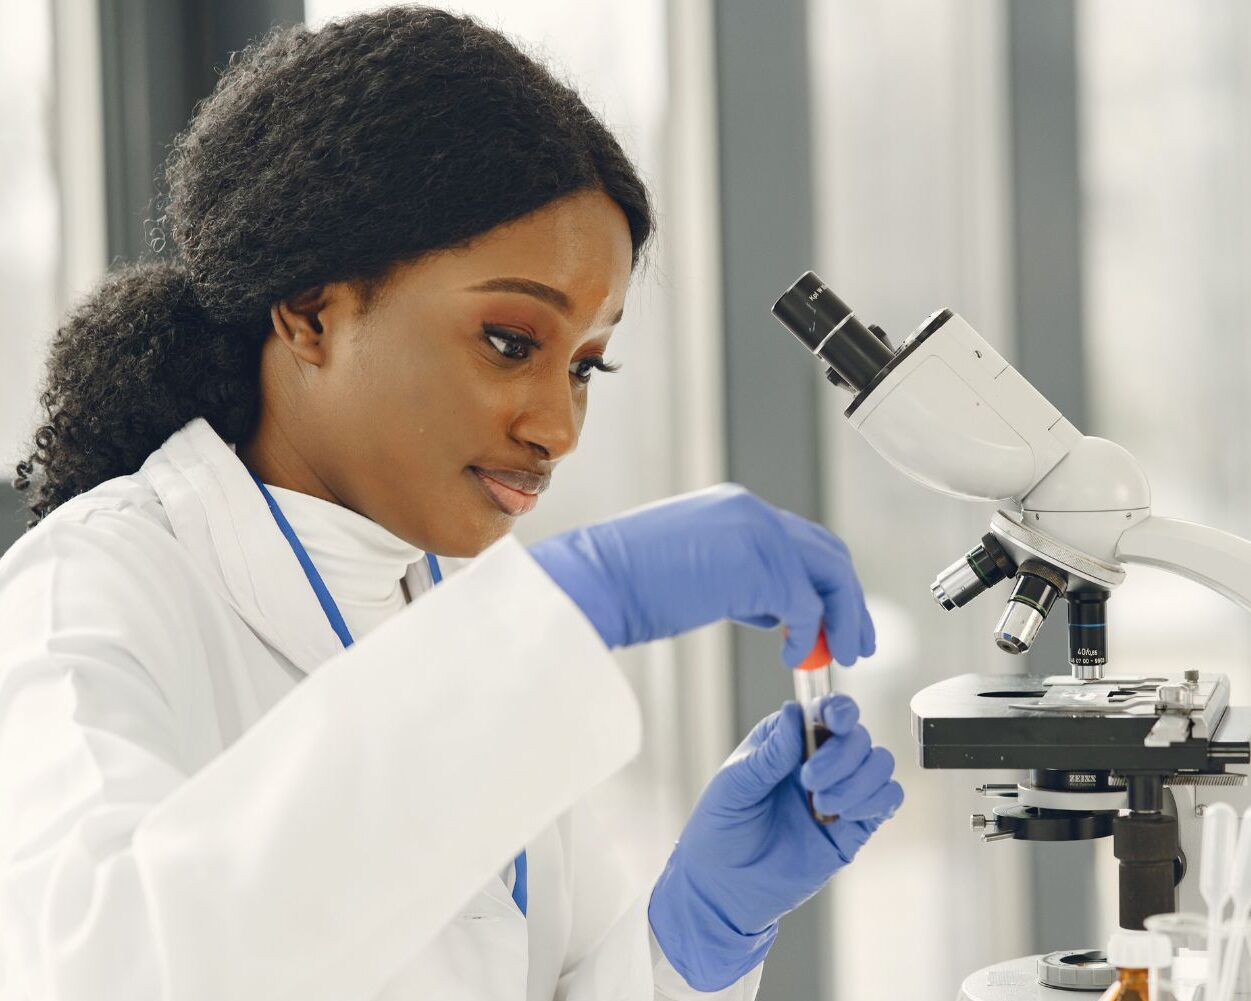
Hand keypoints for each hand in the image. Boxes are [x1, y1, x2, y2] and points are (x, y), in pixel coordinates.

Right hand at [528, 484, 873, 666]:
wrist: (595, 581)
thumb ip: (738, 580)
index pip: (801, 541)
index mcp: (735, 509)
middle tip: (857, 641)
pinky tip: (795, 657)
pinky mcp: (757, 566)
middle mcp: (752, 512)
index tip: (833, 620)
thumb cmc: (627, 586)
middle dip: (849, 600)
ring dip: (842, 618)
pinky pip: (806, 606)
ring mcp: (757, 534)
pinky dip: (810, 635)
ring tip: (843, 655)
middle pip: (827, 553)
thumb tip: (772, 610)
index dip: (823, 583)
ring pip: (830, 574)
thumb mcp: (694, 573)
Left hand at [647, 696, 902, 990]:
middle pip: (857, 736)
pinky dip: (877, 800)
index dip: (838, 709)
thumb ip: (770, 753)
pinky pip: (888, 799)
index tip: (835, 721)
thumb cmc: (720, 828)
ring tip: (823, 805)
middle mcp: (818, 760)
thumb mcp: (735, 785)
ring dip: (859, 779)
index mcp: (787, 741)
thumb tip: (794, 713)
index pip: (824, 710)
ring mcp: (839, 792)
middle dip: (841, 755)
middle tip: (809, 782)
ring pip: (878, 763)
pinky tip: (845, 815)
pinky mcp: (854, 828)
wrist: (724, 887)